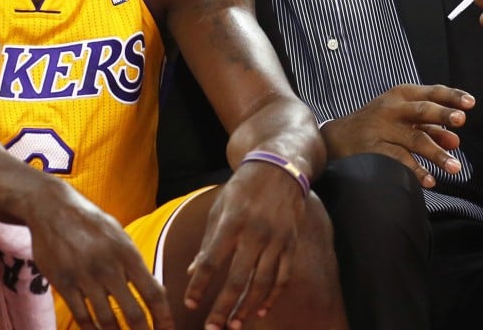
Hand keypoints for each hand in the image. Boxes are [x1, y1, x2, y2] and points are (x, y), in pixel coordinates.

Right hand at [27, 178, 173, 329]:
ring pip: (106, 320)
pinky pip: (81, 316)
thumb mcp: (119, 235)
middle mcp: (108, 267)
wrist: (53, 208)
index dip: (163, 317)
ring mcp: (84, 277)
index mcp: (127, 253)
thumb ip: (133, 263)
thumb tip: (151, 291)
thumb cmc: (91, 223)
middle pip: (133, 313)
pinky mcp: (63, 284)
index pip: (153, 292)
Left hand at [184, 161, 305, 329]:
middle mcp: (254, 233)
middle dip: (223, 308)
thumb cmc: (242, 189)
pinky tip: (261, 311)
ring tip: (235, 325)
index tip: (190, 304)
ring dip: (247, 308)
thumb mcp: (220, 208)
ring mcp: (276, 239)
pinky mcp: (291, 243)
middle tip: (212, 328)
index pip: (210, 262)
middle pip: (237, 280)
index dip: (199, 286)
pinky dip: (272, 297)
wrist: (279, 168)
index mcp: (231, 222)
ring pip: (262, 284)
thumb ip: (208, 242)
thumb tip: (192, 272)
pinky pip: (282, 277)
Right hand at [321, 84, 472, 186]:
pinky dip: (415, 171)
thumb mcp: (401, 118)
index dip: (451, 97)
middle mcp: (391, 109)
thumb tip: (455, 140)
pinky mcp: (373, 149)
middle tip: (461, 122)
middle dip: (443, 115)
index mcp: (400, 96)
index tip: (470, 103)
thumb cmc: (376, 124)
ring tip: (455, 167)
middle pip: (422, 110)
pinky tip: (429, 180)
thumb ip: (429, 127)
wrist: (336, 136)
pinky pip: (398, 160)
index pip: (431, 92)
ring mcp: (381, 129)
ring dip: (437, 154)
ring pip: (414, 139)